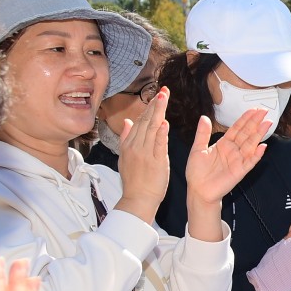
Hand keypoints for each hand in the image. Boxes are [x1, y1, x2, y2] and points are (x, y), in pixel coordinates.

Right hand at [115, 87, 171, 223]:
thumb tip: (127, 121)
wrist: (137, 199)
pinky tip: (164, 123)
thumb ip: (126, 138)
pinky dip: (161, 134)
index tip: (157, 95)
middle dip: (155, 105)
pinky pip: (158, 146)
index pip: (140, 121)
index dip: (149, 107)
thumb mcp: (125, 157)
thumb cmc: (135, 180)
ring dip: (158, 113)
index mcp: (129, 144)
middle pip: (145, 121)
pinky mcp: (155, 162)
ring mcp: (145, 154)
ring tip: (164, 98)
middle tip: (163, 90)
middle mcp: (136, 146)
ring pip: (151, 129)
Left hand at [185, 110, 269, 206]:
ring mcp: (238, 160)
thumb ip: (202, 133)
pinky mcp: (240, 171)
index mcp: (223, 144)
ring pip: (251, 145)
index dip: (245, 119)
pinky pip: (250, 162)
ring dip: (259, 134)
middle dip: (255, 122)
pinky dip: (256, 155)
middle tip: (264, 111)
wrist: (198, 190)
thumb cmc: (197, 172)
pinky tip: (262, 147)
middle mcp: (233, 150)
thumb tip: (204, 117)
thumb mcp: (197, 149)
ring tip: (267, 124)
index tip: (254, 110)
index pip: (237, 128)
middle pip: (246, 134)